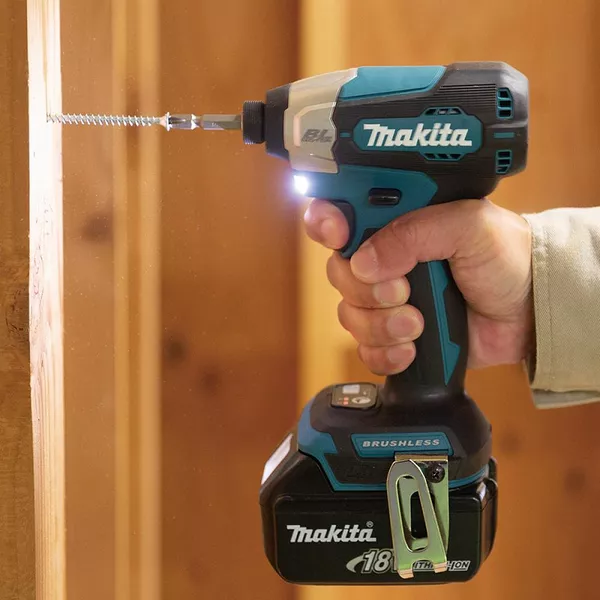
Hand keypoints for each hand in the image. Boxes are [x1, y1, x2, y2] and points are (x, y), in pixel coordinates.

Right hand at [304, 198, 533, 375]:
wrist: (530, 309)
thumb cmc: (506, 256)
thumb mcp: (469, 226)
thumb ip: (416, 232)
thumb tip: (364, 262)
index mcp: (395, 221)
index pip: (339, 213)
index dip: (326, 222)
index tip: (339, 236)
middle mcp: (383, 259)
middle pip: (338, 271)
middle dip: (365, 288)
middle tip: (404, 290)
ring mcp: (386, 299)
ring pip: (349, 314)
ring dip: (380, 324)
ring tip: (417, 324)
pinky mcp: (394, 335)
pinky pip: (365, 349)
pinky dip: (384, 353)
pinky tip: (411, 350)